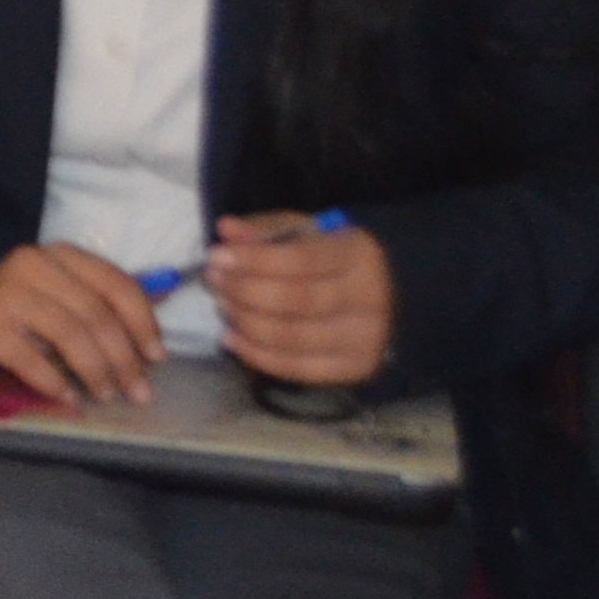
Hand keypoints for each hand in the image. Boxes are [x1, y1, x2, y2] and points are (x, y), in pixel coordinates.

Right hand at [0, 244, 165, 405]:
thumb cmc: (21, 317)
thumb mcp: (65, 299)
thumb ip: (106, 300)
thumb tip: (169, 294)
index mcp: (60, 255)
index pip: (116, 283)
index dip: (142, 323)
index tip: (157, 358)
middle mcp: (31, 263)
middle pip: (95, 313)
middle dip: (123, 358)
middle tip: (138, 392)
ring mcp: (3, 292)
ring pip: (68, 333)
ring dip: (95, 372)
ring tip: (105, 396)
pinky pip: (30, 358)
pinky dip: (55, 382)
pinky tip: (69, 398)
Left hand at [208, 214, 395, 387]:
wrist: (384, 297)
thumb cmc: (330, 258)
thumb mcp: (302, 232)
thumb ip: (264, 230)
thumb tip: (226, 229)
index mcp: (357, 255)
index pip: (300, 259)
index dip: (253, 260)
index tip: (217, 256)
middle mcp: (368, 300)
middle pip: (295, 300)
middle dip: (244, 291)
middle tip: (215, 281)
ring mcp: (365, 339)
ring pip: (292, 337)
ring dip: (245, 322)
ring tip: (222, 305)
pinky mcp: (355, 369)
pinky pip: (297, 369)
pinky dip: (256, 355)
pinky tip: (231, 338)